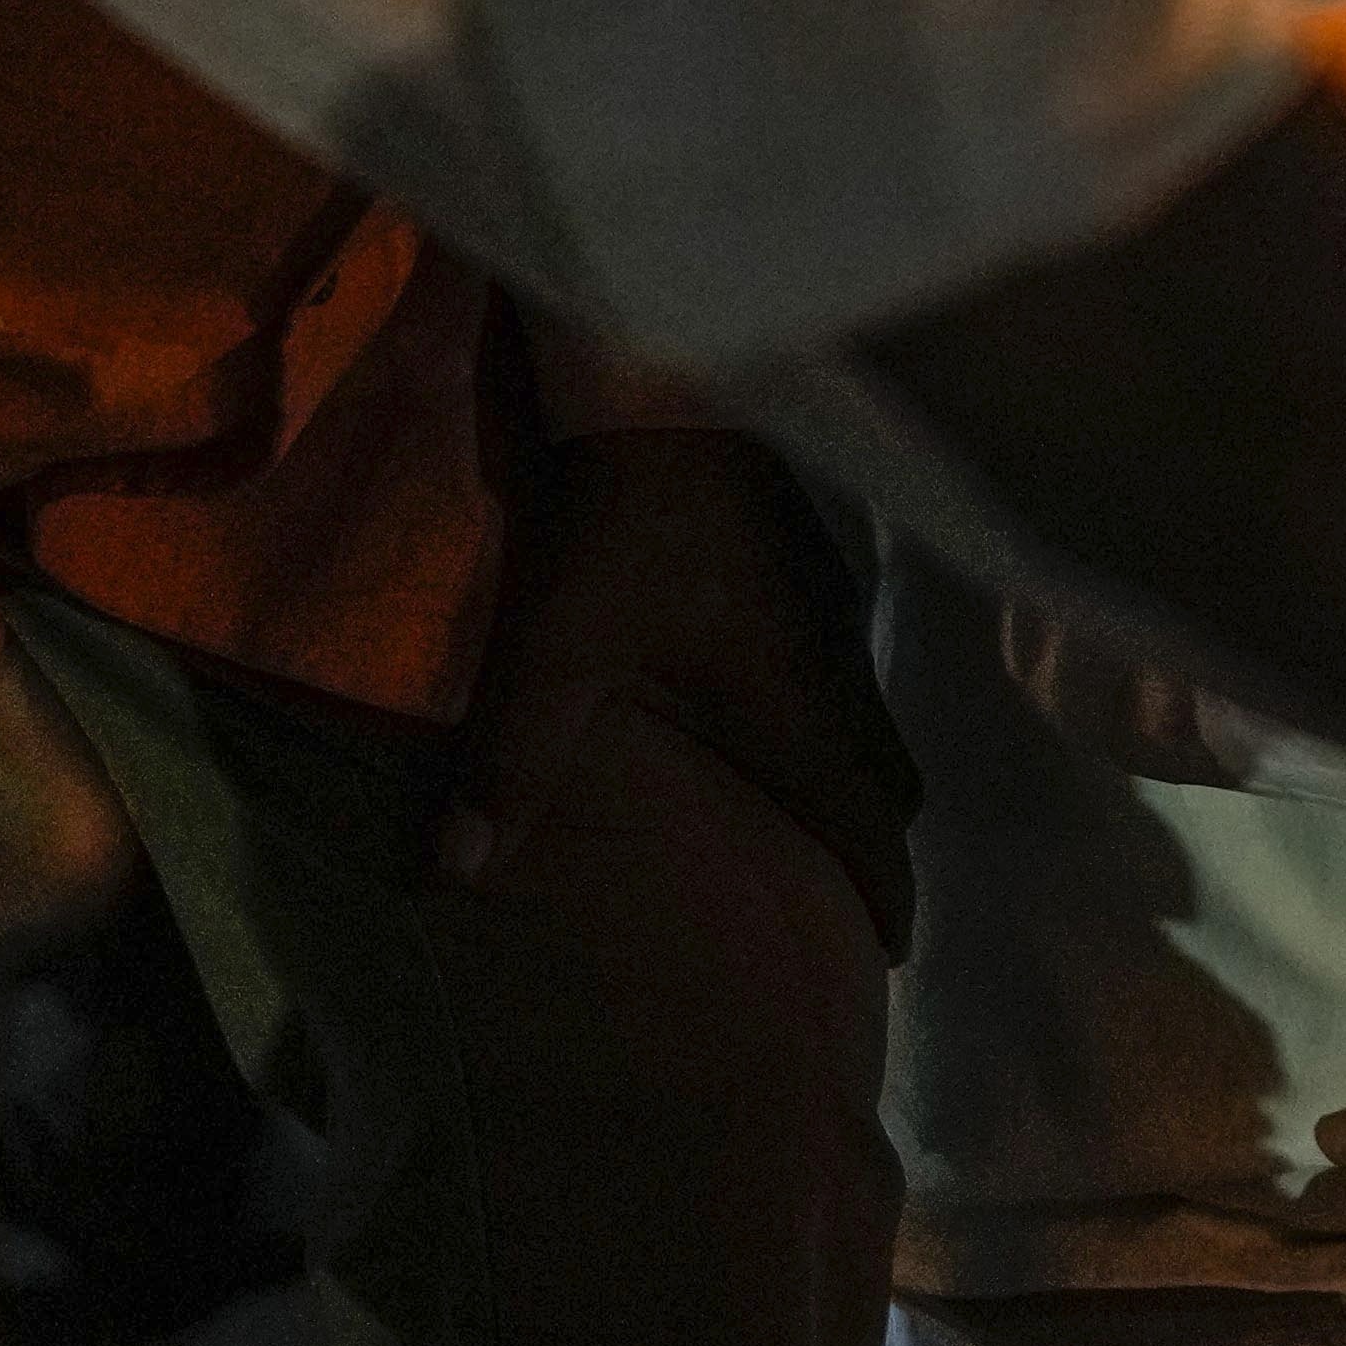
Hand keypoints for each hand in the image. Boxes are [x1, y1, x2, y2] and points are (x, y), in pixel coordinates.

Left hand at [451, 425, 932, 881]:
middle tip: (864, 904)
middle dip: (880, 848)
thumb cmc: (620, 526)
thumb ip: (512, 763)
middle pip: (886, 783)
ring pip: (870, 724)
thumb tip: (452, 874)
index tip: (894, 960)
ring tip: (830, 825)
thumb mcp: (558, 649)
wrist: (663, 385)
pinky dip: (837, 722)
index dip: (884, 897)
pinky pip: (846, 673)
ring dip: (860, 782)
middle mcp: (832, 671)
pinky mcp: (809, 571)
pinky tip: (790, 715)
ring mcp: (830, 614)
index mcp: (795, 709)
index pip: (867, 825)